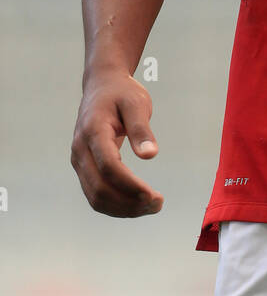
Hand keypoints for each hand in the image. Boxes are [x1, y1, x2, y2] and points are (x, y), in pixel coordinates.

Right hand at [71, 70, 163, 217]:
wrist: (101, 86)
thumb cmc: (122, 93)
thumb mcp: (137, 103)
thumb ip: (142, 128)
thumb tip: (150, 155)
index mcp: (93, 131)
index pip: (108, 166)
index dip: (130, 185)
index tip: (154, 195)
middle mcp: (80, 149)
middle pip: (99, 188)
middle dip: (129, 202)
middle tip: (158, 204)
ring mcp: (79, 161)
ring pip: (95, 197)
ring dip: (123, 208)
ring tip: (152, 206)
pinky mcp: (84, 168)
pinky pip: (95, 194)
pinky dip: (116, 205)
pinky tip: (138, 204)